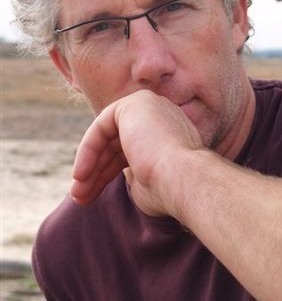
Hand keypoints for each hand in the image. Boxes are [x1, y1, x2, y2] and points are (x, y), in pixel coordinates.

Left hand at [70, 90, 202, 216]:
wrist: (184, 179)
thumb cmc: (169, 189)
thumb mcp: (144, 182)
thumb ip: (131, 171)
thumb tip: (113, 173)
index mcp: (168, 133)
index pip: (129, 150)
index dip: (108, 173)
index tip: (93, 195)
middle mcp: (160, 114)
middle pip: (116, 143)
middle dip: (96, 172)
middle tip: (81, 197)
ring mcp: (148, 106)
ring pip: (107, 136)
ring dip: (89, 165)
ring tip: (78, 194)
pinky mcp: (134, 103)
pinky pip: (102, 126)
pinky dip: (88, 150)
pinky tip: (81, 175)